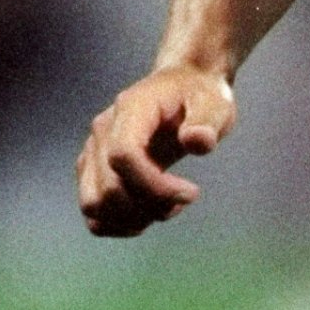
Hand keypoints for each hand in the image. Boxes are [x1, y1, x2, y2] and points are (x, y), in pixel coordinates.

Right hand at [76, 66, 235, 236]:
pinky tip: (150, 214)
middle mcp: (103, 131)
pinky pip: (93, 210)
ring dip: (132, 219)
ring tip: (167, 208)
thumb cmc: (200, 96)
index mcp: (130, 110)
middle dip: (150, 206)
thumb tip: (196, 140)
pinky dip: (119, 223)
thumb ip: (207, 121)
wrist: (183, 87)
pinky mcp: (94, 169)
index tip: (192, 192)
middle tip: (184, 198)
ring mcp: (93, 151)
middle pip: (109, 188)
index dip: (155, 186)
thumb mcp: (216, 103)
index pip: (123, 156)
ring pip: (93, 204)